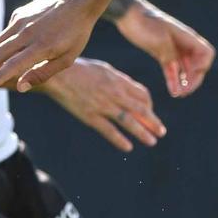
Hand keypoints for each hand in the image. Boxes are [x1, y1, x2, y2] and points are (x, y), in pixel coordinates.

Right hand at [0, 0, 99, 94]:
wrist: (77, 1)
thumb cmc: (76, 33)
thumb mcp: (67, 59)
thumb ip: (42, 73)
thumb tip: (20, 87)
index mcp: (41, 46)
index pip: (12, 65)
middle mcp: (26, 33)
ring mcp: (20, 22)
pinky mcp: (18, 14)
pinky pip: (5, 34)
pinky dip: (3, 47)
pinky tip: (15, 50)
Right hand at [42, 57, 166, 152]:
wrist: (56, 74)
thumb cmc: (79, 70)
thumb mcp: (104, 70)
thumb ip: (118, 80)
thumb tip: (131, 89)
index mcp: (118, 80)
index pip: (143, 95)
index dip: (150, 106)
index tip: (150, 113)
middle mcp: (114, 93)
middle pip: (141, 109)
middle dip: (153, 122)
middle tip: (161, 132)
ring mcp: (103, 105)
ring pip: (129, 121)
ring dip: (143, 132)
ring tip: (152, 141)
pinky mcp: (90, 116)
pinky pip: (109, 130)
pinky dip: (120, 140)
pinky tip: (128, 147)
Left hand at [116, 1, 214, 97]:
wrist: (129, 16)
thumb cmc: (145, 23)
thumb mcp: (159, 40)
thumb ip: (172, 54)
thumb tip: (180, 71)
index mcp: (187, 37)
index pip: (206, 53)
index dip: (202, 65)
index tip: (190, 72)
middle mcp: (184, 44)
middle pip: (198, 65)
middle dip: (194, 80)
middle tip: (185, 92)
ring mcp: (174, 49)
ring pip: (186, 70)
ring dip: (186, 83)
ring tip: (179, 95)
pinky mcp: (163, 54)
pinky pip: (173, 71)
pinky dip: (174, 81)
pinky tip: (172, 92)